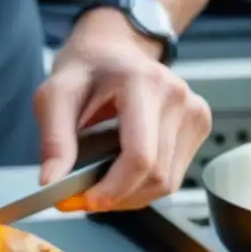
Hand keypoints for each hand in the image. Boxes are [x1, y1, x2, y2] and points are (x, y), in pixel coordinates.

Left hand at [34, 10, 211, 211]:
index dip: (114, 188)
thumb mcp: (54, 97)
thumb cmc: (84, 71)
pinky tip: (121, 172)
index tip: (86, 201)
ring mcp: (194, 110)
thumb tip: (51, 183)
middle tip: (82, 198)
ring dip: (130, 195)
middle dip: (117, 196)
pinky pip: (174, 175)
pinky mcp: (199, 123)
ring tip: (99, 184)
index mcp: (144, 83)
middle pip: (156, 175)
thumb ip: (54, 140)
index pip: (141, 155)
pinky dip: (144, 185)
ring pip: (168, 181)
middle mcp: (177, 96)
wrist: (112, 50)